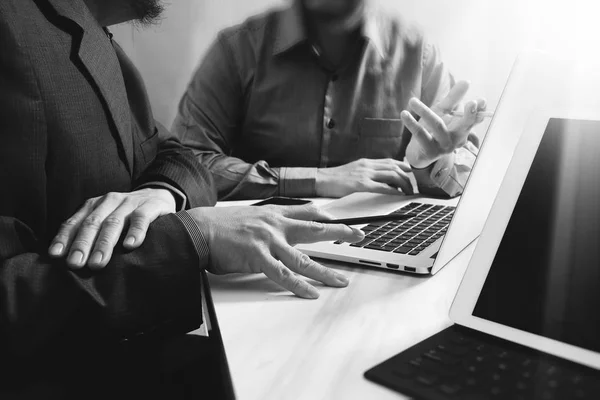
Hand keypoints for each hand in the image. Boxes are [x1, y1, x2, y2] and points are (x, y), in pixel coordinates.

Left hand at [49, 188, 175, 268]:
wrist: (160, 195)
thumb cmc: (129, 216)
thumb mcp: (108, 219)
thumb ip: (92, 233)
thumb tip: (69, 260)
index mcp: (95, 206)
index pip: (75, 222)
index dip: (64, 238)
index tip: (56, 255)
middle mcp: (109, 201)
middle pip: (92, 223)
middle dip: (82, 244)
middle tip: (75, 264)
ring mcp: (130, 203)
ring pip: (114, 222)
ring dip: (104, 243)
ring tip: (97, 262)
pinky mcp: (151, 206)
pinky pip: (141, 218)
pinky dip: (135, 231)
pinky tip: (130, 245)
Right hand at [187, 204, 364, 298]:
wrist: (199, 228)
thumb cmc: (220, 225)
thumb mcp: (249, 216)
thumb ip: (267, 224)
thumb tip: (277, 233)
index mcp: (274, 214)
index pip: (307, 212)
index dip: (326, 216)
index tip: (340, 219)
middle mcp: (276, 225)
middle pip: (315, 228)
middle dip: (339, 232)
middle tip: (358, 234)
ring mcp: (268, 241)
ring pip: (303, 258)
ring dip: (325, 271)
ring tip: (341, 281)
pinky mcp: (258, 257)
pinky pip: (283, 274)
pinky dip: (299, 285)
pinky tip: (311, 293)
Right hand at [315, 158, 413, 197]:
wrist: (319, 179)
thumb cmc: (334, 178)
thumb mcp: (353, 171)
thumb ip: (366, 173)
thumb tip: (379, 180)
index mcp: (366, 162)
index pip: (391, 161)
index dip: (404, 167)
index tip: (410, 175)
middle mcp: (367, 165)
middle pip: (395, 167)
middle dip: (407, 177)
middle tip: (412, 187)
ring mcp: (364, 174)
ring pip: (392, 175)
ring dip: (403, 184)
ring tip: (407, 192)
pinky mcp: (360, 184)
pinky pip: (381, 186)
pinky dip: (393, 190)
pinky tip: (398, 195)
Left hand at [402, 80, 486, 168]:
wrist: (419, 152)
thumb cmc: (434, 129)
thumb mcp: (443, 112)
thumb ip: (453, 98)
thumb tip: (466, 82)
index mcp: (463, 128)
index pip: (475, 119)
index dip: (480, 110)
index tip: (482, 100)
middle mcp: (457, 139)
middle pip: (465, 126)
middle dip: (469, 115)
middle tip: (472, 102)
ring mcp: (444, 147)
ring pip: (437, 126)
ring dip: (424, 112)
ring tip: (412, 101)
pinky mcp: (430, 152)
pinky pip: (421, 135)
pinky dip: (411, 124)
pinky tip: (404, 114)